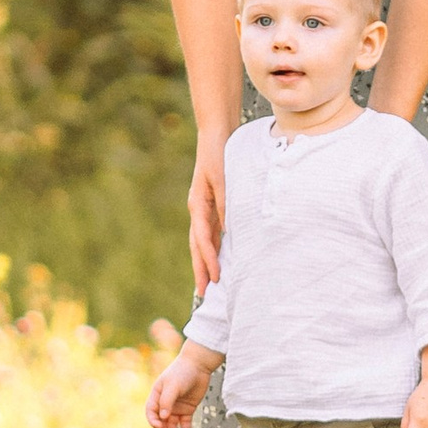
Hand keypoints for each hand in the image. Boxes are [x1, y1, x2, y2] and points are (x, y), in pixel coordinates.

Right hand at [147, 344, 217, 427]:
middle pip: (160, 421)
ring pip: (172, 424)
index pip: (151, 412)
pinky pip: (184, 422)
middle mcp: (165, 403)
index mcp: (157, 395)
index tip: (159, 426)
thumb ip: (167, 401)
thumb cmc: (182, 372)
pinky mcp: (187, 409)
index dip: (153, 421)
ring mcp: (176, 406)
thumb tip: (163, 417)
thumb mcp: (172, 386)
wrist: (198, 365)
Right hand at [187, 132, 227, 289]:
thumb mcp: (223, 178)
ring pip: (203, 241)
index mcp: (198, 204)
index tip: (215, 277)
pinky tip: (220, 258)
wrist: (215, 134)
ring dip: (205, 262)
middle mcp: (198, 209)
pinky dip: (213, 248)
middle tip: (204, 293)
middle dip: (201, 269)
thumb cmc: (218, 154)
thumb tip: (230, 228)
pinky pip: (211, 232)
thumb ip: (226, 202)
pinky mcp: (211, 204)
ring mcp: (204, 208)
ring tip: (209, 283)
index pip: (202, 238)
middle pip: (198, 245)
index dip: (208, 259)